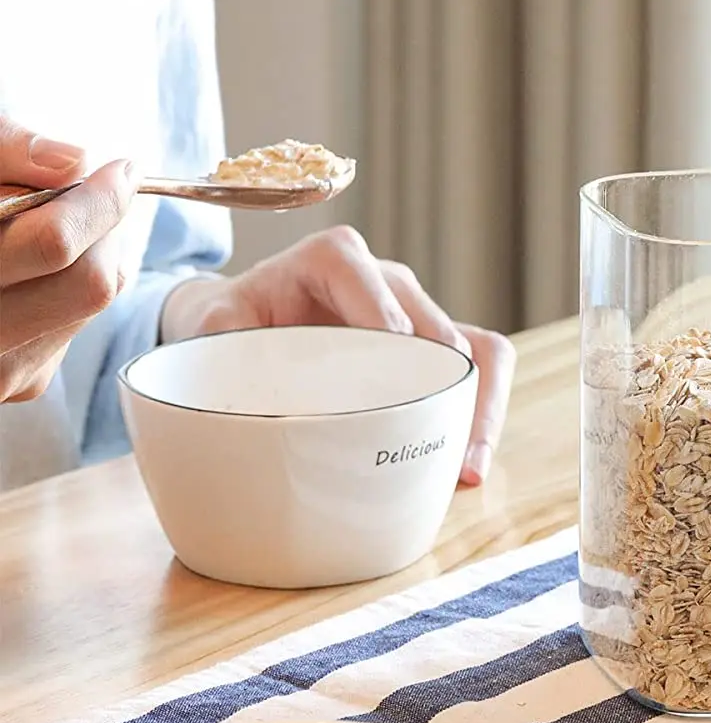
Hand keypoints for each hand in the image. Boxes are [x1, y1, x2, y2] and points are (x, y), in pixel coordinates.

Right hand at [0, 115, 138, 403]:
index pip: (51, 244)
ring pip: (92, 304)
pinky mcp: (23, 380)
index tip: (118, 170)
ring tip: (43, 227)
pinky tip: (31, 268)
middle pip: (88, 282)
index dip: (98, 201)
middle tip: (90, 195)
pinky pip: (78, 326)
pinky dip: (70, 286)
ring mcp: (0, 370)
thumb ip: (7, 150)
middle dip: (101, 230)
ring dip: (90, 257)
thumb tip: (69, 163)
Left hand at [160, 225, 515, 484]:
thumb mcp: (214, 324)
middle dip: (442, 380)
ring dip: (479, 403)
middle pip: (434, 323)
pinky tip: (468, 461)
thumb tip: (236, 384)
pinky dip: (483, 411)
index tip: (390, 362)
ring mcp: (418, 315)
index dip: (384, 320)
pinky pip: (481, 370)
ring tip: (467, 463)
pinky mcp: (436, 349)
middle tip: (435, 436)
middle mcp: (387, 280)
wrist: (248, 323)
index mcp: (333, 259)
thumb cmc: (236, 321)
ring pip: (475, 348)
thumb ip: (220, 340)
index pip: (369, 281)